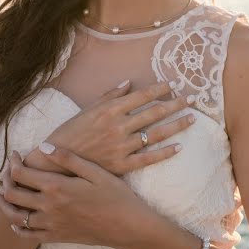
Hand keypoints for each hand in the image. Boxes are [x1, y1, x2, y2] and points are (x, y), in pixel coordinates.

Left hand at [0, 148, 153, 247]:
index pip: (22, 173)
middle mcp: (49, 207)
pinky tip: (16, 221)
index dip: (13, 162)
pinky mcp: (56, 237)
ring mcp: (51, 224)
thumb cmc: (116, 195)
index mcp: (57, 187)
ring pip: (15, 216)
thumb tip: (43, 146)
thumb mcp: (95, 171)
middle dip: (5, 181)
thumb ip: (68, 158)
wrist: (127, 227)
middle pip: (13, 194)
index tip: (15, 153)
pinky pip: (28, 235)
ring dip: (4, 205)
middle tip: (8, 172)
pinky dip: (17, 227)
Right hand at [48, 81, 195, 174]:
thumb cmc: (70, 133)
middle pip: (154, 112)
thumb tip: (129, 82)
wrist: (56, 163)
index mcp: (110, 110)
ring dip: (177, 125)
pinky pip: (148, 158)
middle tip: (193, 98)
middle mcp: (118, 126)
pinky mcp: (122, 165)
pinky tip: (179, 147)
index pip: (142, 96)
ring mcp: (121, 146)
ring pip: (156, 134)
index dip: (159, 89)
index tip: (173, 84)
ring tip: (192, 118)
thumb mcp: (87, 109)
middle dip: (176, 104)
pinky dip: (165, 152)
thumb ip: (110, 96)